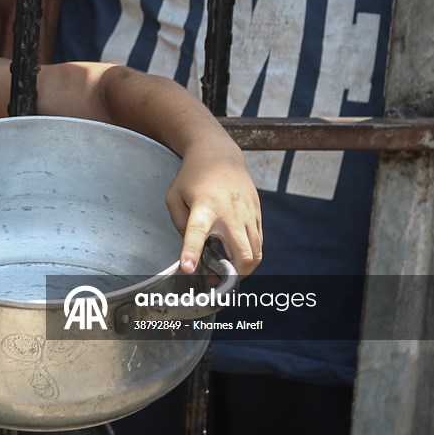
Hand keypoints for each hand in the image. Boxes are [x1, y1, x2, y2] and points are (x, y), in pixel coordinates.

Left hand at [165, 144, 262, 275]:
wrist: (219, 154)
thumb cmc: (193, 176)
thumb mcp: (174, 197)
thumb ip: (179, 225)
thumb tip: (194, 249)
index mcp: (203, 207)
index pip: (197, 233)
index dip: (192, 252)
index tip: (188, 269)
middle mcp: (230, 212)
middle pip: (243, 254)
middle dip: (235, 275)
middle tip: (220, 280)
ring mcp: (247, 214)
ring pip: (256, 253)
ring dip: (244, 268)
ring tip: (228, 270)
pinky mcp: (257, 213)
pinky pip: (259, 242)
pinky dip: (250, 254)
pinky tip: (236, 252)